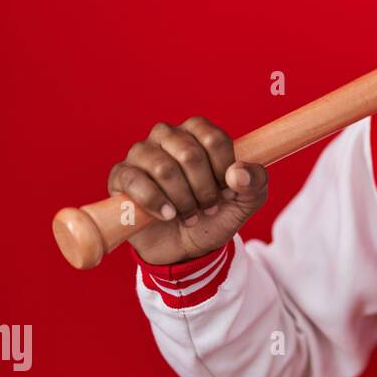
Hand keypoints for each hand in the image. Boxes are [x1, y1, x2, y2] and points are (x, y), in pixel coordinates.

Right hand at [107, 116, 267, 264]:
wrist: (187, 245)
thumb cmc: (216, 213)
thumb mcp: (247, 200)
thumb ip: (255, 182)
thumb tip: (238, 174)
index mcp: (198, 132)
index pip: (214, 139)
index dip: (224, 171)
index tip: (229, 192)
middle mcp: (168, 135)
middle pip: (189, 154)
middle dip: (204, 190)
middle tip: (209, 208)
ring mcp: (141, 153)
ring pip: (164, 169)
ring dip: (183, 200)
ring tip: (190, 216)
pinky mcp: (121, 175)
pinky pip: (135, 181)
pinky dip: (155, 202)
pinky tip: (168, 216)